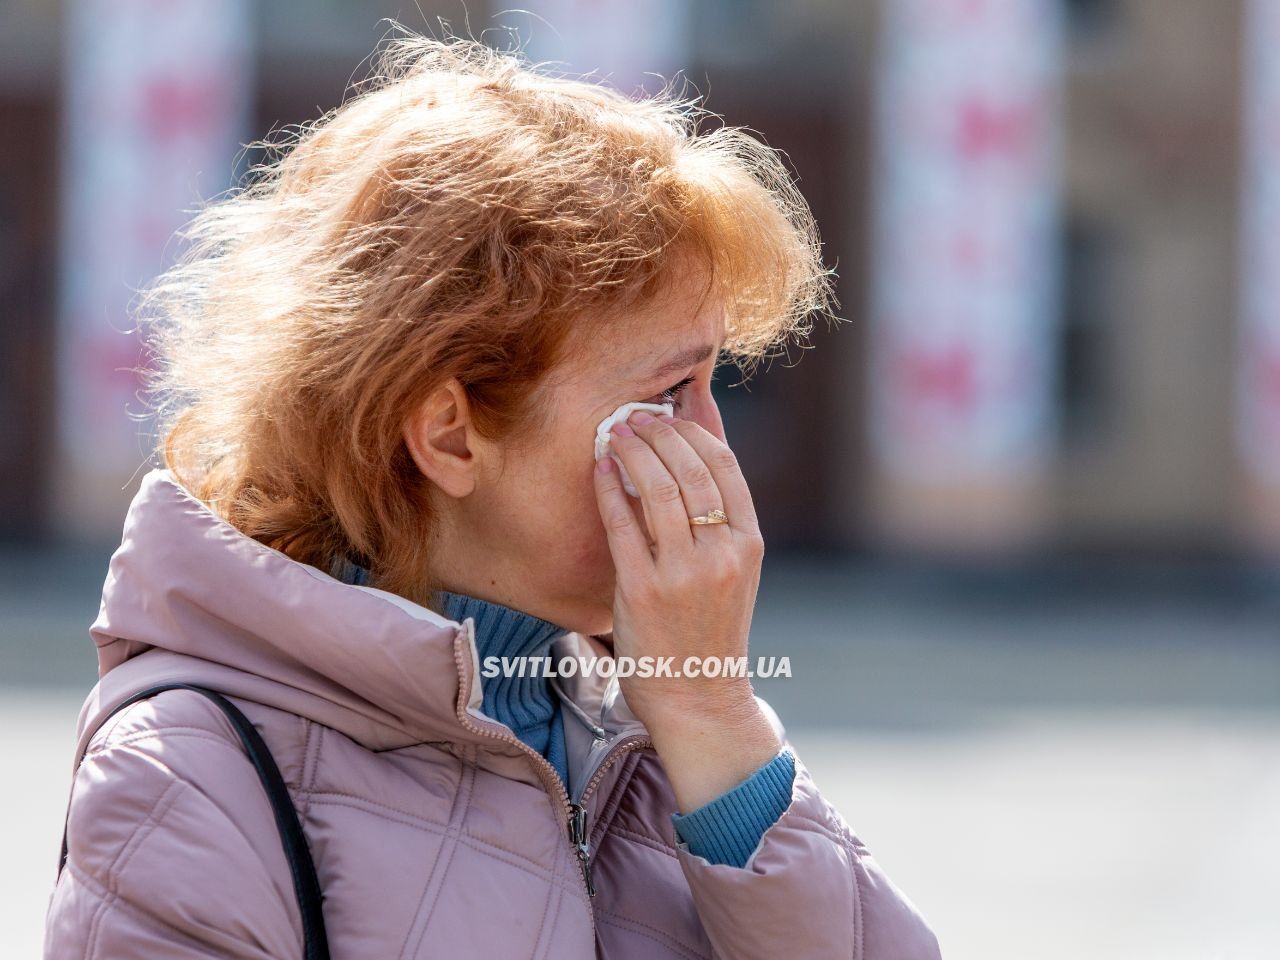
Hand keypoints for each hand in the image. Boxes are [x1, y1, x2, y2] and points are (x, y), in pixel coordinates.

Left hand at [593, 410, 781, 811]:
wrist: (700, 698)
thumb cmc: (711, 628)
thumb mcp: (733, 567)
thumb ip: (717, 512)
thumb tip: (700, 444)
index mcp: (749, 543)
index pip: (725, 465)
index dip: (693, 429)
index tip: (667, 414)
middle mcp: (722, 553)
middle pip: (689, 468)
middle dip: (657, 432)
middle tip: (632, 416)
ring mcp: (683, 572)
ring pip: (656, 488)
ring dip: (631, 450)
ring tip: (615, 434)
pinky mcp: (643, 590)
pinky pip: (621, 523)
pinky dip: (609, 489)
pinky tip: (599, 470)